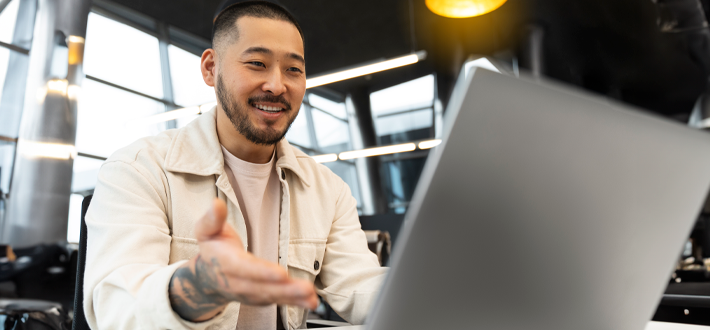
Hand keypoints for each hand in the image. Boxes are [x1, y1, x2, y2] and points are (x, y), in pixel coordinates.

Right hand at [169, 198, 318, 321]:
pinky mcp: (260, 298)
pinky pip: (278, 301)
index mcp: (225, 263)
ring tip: (311, 297)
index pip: (245, 268)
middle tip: (305, 288)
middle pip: (262, 287)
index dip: (262, 271)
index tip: (280, 273)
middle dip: (284, 289)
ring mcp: (249, 293)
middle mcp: (237, 283)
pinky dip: (295, 302)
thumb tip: (216, 204)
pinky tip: (311, 302)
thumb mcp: (206, 230)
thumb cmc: (213, 248)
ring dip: (293, 297)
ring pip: (272, 296)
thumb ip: (212, 219)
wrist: (207, 277)